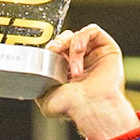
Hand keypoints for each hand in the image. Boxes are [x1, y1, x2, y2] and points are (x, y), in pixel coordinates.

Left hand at [35, 24, 139, 139]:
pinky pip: (93, 31)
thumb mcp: (44, 97)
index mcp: (67, 72)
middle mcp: (82, 62)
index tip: (48, 53)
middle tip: (56, 52)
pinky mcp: (108, 49)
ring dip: (72, 47)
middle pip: (67, 38)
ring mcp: (95, 55)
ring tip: (74, 67)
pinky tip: (79, 50)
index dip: (52, 48)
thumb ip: (38, 83)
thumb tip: (32, 76)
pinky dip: (83, 37)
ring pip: (78, 35)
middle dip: (59, 43)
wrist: (89, 108)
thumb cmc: (72, 107)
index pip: (57, 49)